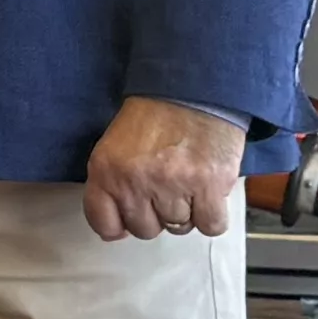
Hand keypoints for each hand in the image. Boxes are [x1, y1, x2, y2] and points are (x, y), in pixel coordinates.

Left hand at [79, 96, 249, 240]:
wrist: (194, 87)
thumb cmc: (156, 114)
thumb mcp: (116, 145)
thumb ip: (112, 184)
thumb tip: (119, 229)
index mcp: (106, 171)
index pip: (104, 224)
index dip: (120, 224)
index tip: (131, 216)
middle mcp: (135, 182)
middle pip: (145, 230)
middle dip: (158, 214)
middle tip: (168, 186)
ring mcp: (172, 186)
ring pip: (179, 228)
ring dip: (187, 211)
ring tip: (190, 180)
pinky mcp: (207, 186)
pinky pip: (210, 225)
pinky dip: (213, 215)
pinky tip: (210, 193)